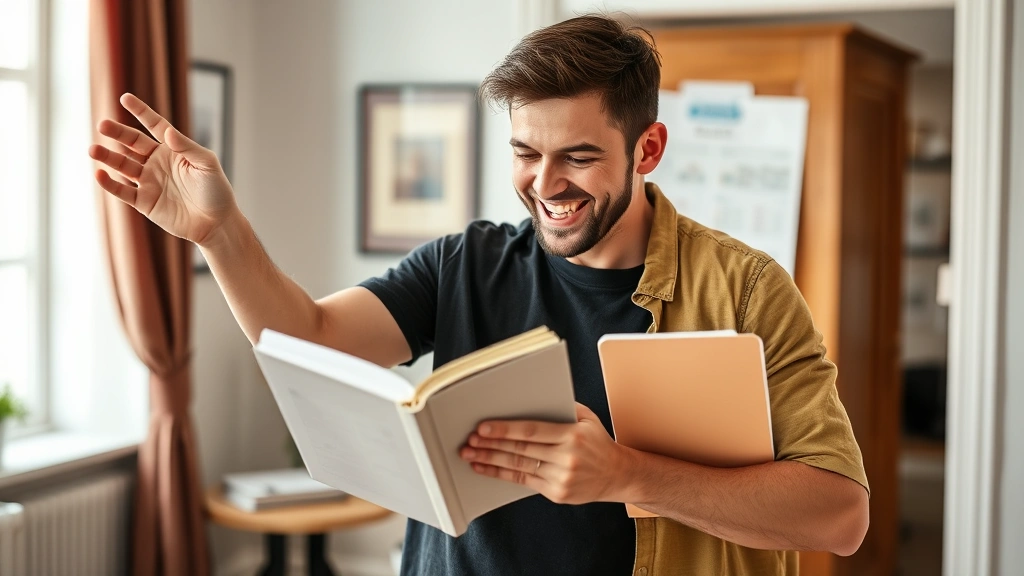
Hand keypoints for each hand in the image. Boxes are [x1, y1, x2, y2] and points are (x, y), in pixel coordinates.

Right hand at [89, 93, 237, 244]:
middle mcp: (158, 162)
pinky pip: (122, 191)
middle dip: (117, 133)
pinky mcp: (144, 202)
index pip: (154, 126)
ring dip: (108, 157)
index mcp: (173, 149)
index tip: (125, 98)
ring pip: (123, 165)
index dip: (141, 112)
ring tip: (93, 150)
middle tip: (102, 125)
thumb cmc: (216, 191)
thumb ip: (187, 147)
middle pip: (132, 143)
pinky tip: (100, 174)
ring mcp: (149, 182)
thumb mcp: (207, 164)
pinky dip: (110, 184)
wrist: (216, 223)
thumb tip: (168, 132)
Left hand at [459, 403, 633, 504]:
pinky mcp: (557, 493)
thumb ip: (562, 407)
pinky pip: (524, 481)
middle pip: (521, 450)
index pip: (532, 431)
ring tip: (470, 455)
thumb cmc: (597, 442)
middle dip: (491, 445)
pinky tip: (486, 468)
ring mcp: (561, 478)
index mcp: (572, 434)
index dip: (505, 430)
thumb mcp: (587, 418)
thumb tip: (530, 398)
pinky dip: (502, 474)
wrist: (618, 475)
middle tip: (469, 441)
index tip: (483, 428)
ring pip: (518, 466)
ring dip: (490, 460)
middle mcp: (567, 457)